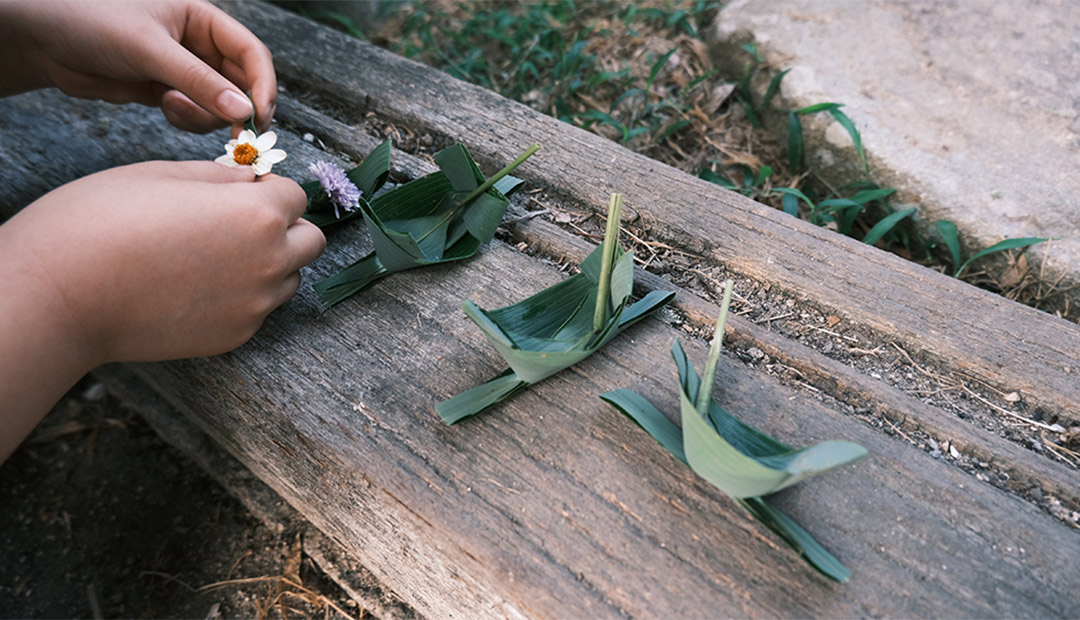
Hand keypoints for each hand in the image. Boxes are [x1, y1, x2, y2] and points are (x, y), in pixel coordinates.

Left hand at [0, 0, 275, 133]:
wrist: (42, 40)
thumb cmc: (92, 21)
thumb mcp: (151, 49)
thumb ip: (199, 82)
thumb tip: (242, 112)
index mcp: (203, 20)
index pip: (251, 54)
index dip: (263, 85)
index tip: (259, 116)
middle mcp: (199, 45)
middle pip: (242, 84)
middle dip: (238, 108)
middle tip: (235, 133)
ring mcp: (184, 72)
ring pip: (219, 106)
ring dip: (205, 116)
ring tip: (171, 106)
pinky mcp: (166, 94)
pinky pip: (195, 116)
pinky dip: (187, 121)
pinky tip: (163, 107)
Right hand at [0, 161, 323, 461]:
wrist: (60, 295)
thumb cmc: (101, 222)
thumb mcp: (164, 174)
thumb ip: (223, 178)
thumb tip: (252, 180)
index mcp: (257, 213)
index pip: (296, 194)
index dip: (267, 189)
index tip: (239, 191)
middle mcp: (269, 261)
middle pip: (310, 240)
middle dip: (284, 227)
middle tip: (237, 222)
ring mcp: (255, 305)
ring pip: (289, 278)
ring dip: (268, 263)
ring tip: (211, 256)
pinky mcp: (235, 336)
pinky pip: (258, 310)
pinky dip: (241, 296)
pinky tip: (195, 286)